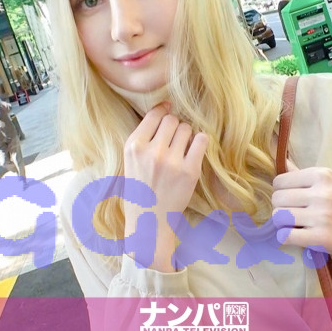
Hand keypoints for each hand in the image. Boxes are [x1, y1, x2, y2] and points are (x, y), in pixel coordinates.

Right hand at [123, 102, 208, 270]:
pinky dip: (200, 141)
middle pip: (171, 120)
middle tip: (174, 139)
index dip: (163, 110)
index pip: (153, 115)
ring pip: (186, 128)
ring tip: (182, 148)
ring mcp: (172, 161)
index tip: (168, 109)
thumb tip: (164, 111)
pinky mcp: (189, 171)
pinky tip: (195, 149)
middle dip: (174, 126)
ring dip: (186, 135)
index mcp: (133, 146)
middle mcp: (152, 151)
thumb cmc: (140, 189)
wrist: (149, 221)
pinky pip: (201, 140)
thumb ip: (143, 138)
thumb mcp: (130, 161)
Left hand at [272, 161, 331, 269]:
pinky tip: (296, 236)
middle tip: (293, 214)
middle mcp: (322, 193)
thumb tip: (280, 160)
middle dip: (281, 208)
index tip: (292, 199)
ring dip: (283, 223)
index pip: (279, 181)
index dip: (281, 192)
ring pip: (278, 217)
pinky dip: (285, 237)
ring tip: (295, 224)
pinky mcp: (321, 238)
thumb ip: (302, 175)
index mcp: (322, 175)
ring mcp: (322, 216)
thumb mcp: (330, 183)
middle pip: (277, 199)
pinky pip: (285, 236)